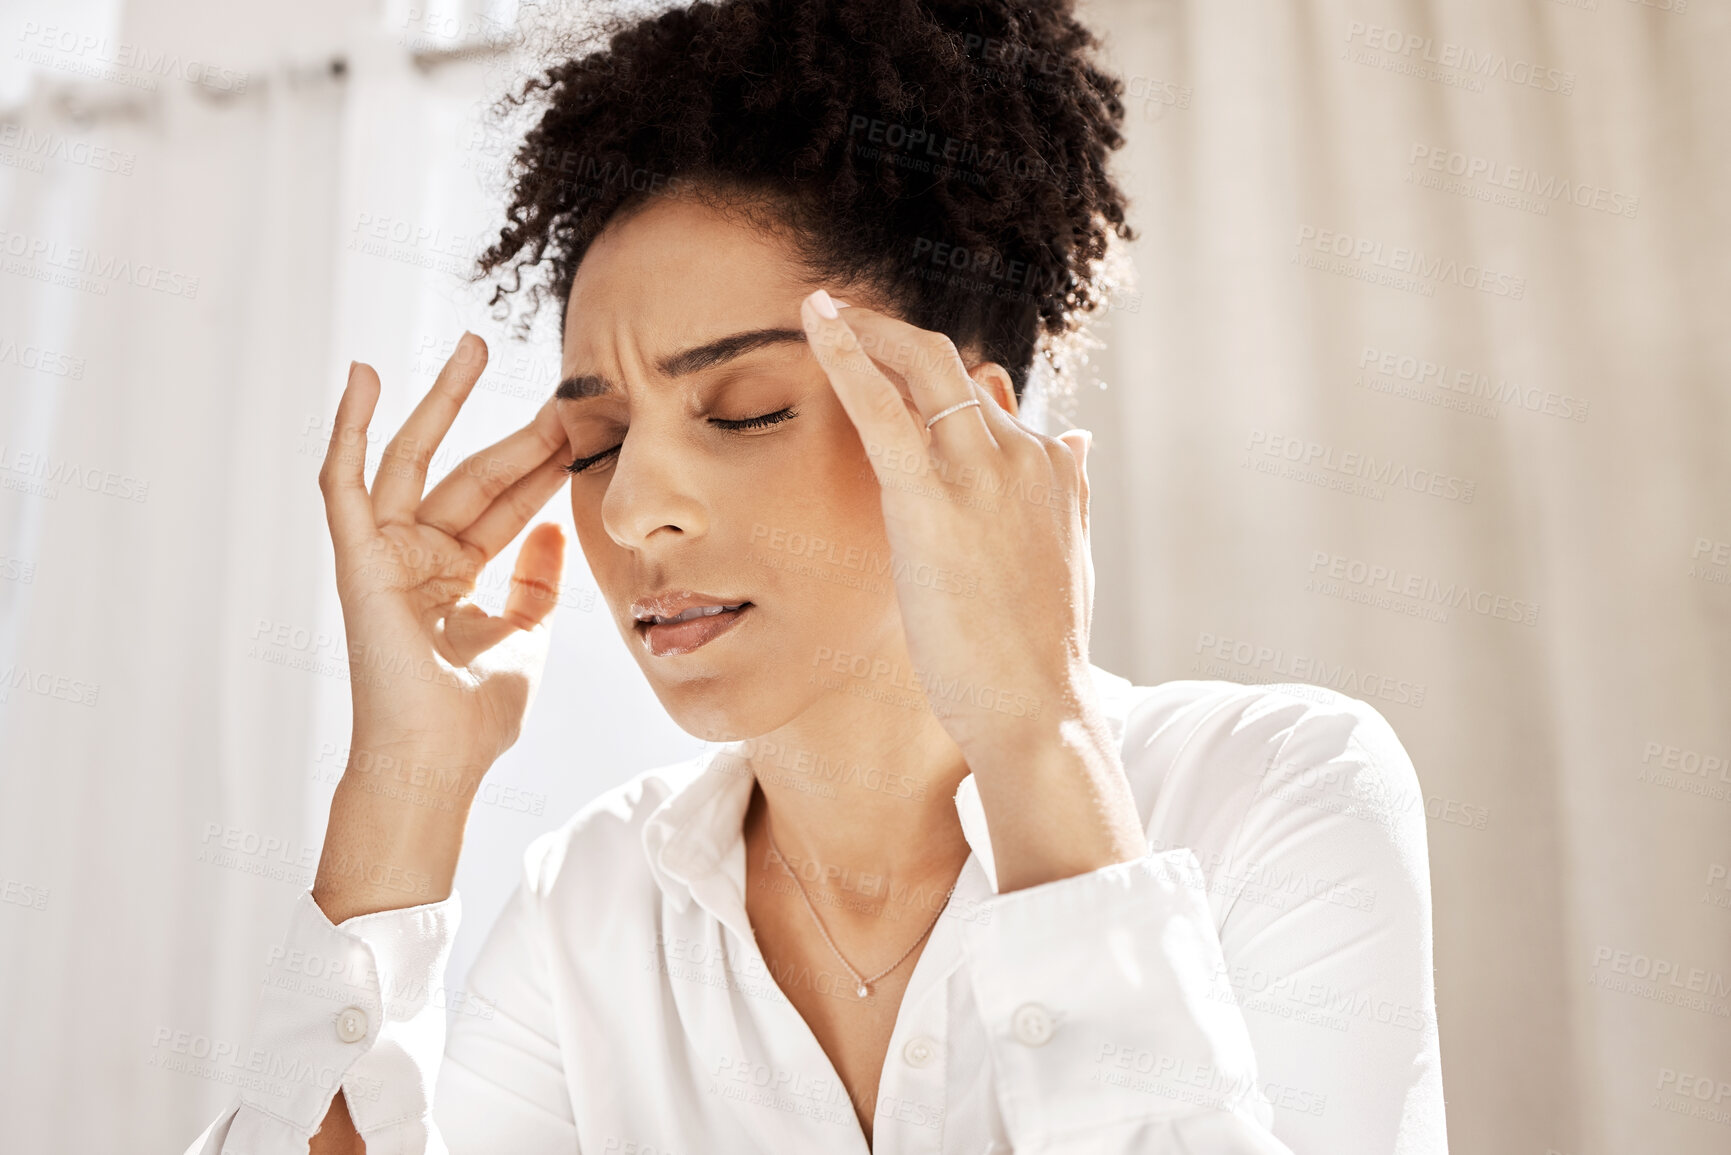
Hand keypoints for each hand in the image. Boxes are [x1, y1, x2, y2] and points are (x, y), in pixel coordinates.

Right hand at [318, 333, 573, 784]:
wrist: (438, 763)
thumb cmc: (475, 716)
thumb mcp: (525, 635)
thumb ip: (536, 581)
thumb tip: (550, 528)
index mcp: (456, 574)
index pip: (507, 502)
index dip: (547, 465)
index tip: (591, 428)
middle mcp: (418, 556)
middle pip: (474, 475)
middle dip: (522, 433)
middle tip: (565, 389)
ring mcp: (384, 554)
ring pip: (415, 460)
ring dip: (444, 403)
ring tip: (475, 346)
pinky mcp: (356, 558)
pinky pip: (346, 482)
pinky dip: (351, 429)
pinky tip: (365, 377)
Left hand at [796, 292, 1097, 761]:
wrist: (1038, 708)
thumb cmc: (1039, 652)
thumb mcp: (1066, 555)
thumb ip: (1067, 491)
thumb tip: (1075, 438)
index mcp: (1049, 466)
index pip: (981, 399)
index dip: (927, 380)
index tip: (886, 364)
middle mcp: (1021, 453)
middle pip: (950, 368)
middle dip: (892, 333)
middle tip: (843, 315)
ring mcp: (981, 471)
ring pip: (920, 368)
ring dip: (864, 330)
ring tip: (819, 309)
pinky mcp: (931, 498)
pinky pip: (883, 407)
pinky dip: (848, 354)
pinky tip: (817, 321)